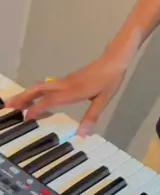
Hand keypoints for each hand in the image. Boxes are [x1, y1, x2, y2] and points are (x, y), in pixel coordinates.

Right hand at [6, 54, 127, 136]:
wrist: (114, 60)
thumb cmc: (110, 80)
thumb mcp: (103, 100)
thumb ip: (91, 117)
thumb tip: (81, 135)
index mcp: (72, 91)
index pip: (49, 100)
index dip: (36, 108)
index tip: (25, 117)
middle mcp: (65, 85)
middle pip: (38, 89)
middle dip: (23, 97)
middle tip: (8, 105)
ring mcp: (65, 80)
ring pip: (41, 86)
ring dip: (27, 93)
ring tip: (15, 102)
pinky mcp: (68, 79)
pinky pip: (47, 85)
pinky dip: (36, 91)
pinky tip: (35, 98)